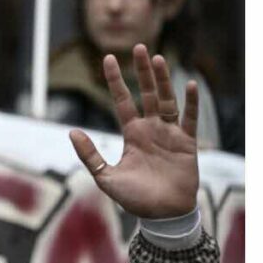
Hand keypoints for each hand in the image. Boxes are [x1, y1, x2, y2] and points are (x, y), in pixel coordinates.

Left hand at [69, 44, 198, 218]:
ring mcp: (170, 134)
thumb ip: (90, 155)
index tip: (108, 58)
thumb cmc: (135, 199)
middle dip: (143, 72)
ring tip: (158, 58)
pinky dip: (191, 103)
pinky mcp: (187, 144)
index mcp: (132, 134)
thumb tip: (71, 131)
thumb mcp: (105, 176)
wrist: (162, 216)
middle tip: (139, 47)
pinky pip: (190, 120)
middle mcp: (151, 129)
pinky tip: (191, 84)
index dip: (116, 80)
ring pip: (168, 100)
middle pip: (147, 93)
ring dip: (164, 80)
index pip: (122, 101)